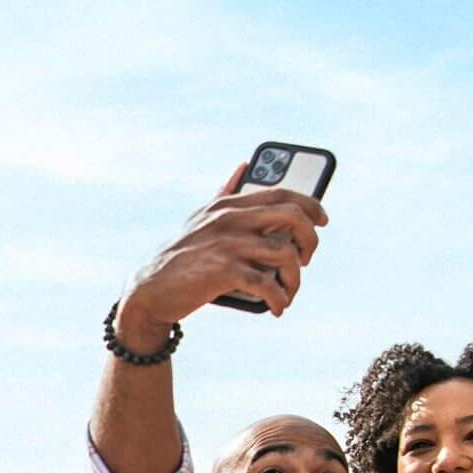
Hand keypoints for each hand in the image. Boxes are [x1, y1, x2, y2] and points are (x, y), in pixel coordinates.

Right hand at [112, 164, 326, 344]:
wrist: (150, 290)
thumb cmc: (180, 255)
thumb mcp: (200, 217)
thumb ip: (224, 192)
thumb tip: (244, 166)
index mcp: (228, 204)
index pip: (282, 193)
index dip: (310, 205)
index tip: (323, 220)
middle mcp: (230, 219)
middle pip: (292, 217)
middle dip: (310, 239)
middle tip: (306, 259)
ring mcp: (227, 244)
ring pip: (285, 254)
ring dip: (294, 279)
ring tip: (288, 293)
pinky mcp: (223, 272)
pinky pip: (267, 283)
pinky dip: (279, 298)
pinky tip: (278, 307)